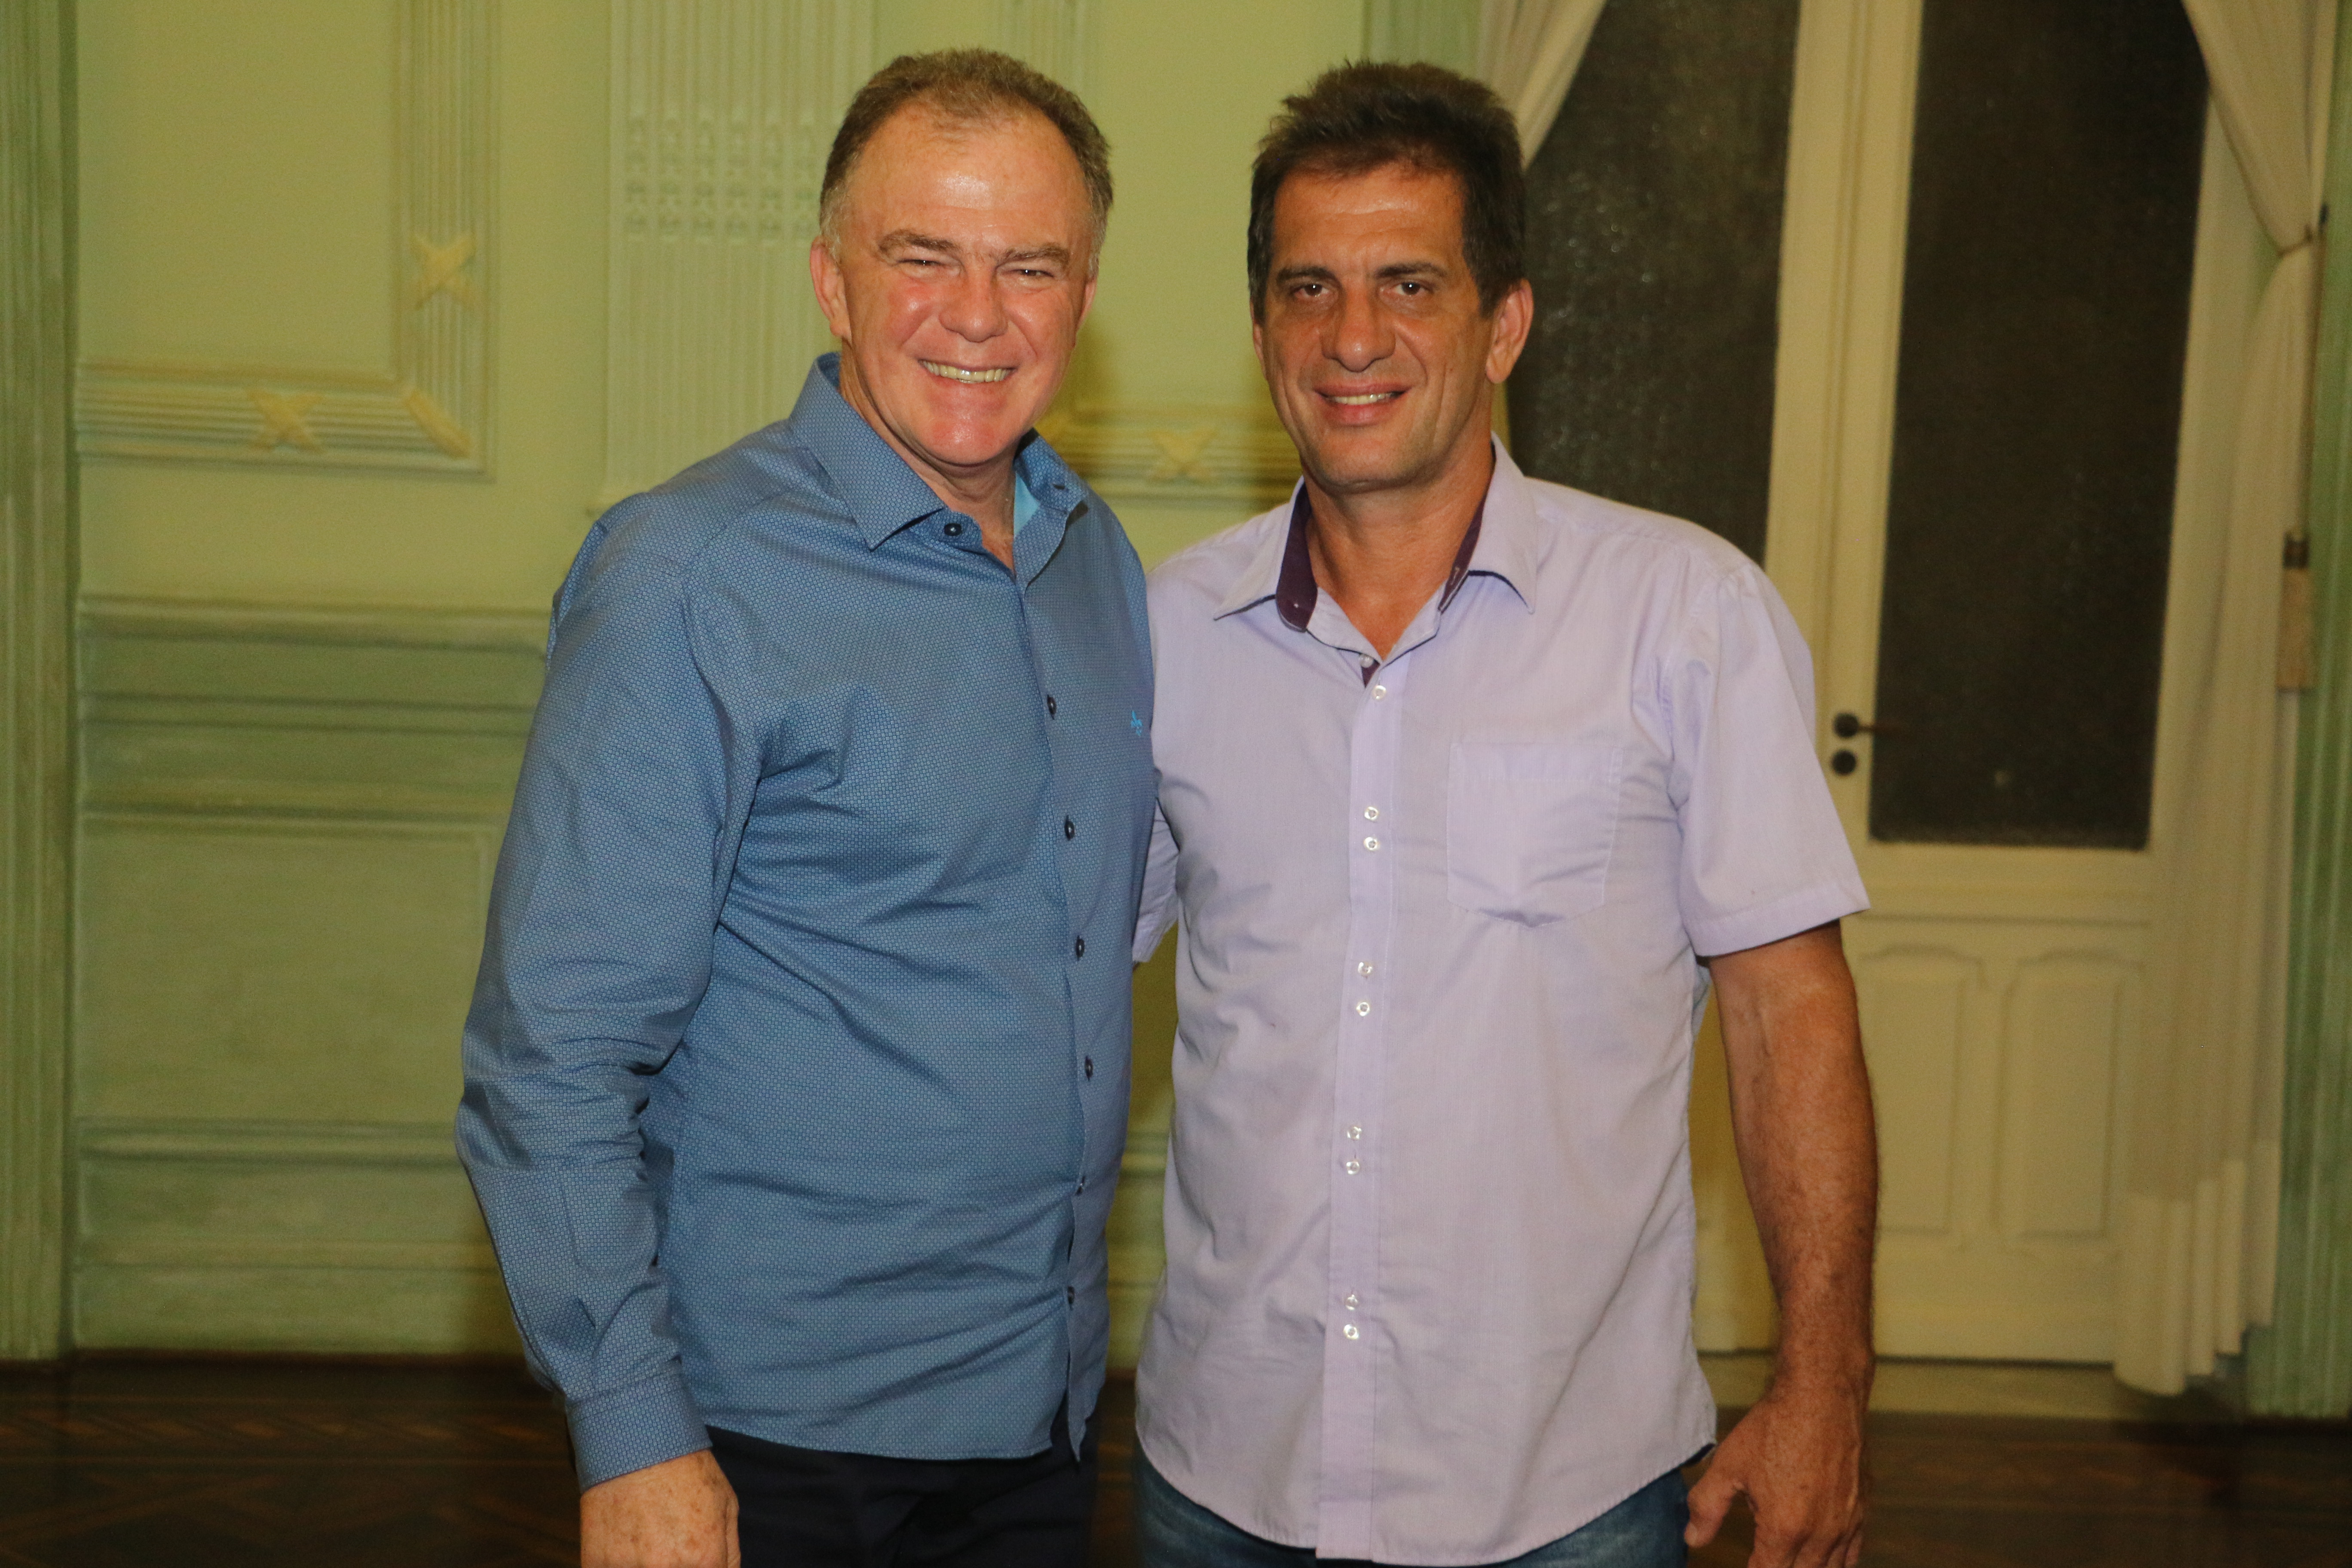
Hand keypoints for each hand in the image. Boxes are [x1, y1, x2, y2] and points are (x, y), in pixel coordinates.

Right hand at [580, 1449, 739, 1567]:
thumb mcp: (726, 1504)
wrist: (634, 1440)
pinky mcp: (596, 1563)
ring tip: (650, 1545)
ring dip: (647, 1567)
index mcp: (704, 1558)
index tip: (696, 1565)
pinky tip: (627, 1551)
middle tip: (669, 1552)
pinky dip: (620, 1567)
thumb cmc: (685, 1469)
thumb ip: (729, 1553)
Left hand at [1684, 1381, 1866, 1566]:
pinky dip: (1834, 1561)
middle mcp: (1821, 1534)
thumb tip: (1693, 1539)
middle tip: (1763, 1558)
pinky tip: (1820, 1556)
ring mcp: (1846, 1524)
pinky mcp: (1862, 1511)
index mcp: (1785, 1528)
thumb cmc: (1775, 1427)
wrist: (1822, 1395)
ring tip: (1786, 1559)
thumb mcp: (1728, 1465)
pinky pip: (1852, 1553)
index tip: (1745, 1565)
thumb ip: (1707, 1507)